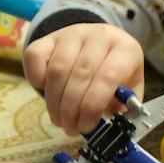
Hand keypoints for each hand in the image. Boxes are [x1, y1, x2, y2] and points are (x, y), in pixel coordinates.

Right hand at [23, 22, 144, 135]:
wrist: (100, 44)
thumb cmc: (115, 71)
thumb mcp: (129, 87)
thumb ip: (123, 105)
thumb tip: (111, 122)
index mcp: (126, 49)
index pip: (108, 76)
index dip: (93, 106)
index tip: (86, 126)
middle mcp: (100, 36)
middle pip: (80, 75)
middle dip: (72, 110)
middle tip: (71, 129)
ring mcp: (72, 33)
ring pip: (57, 70)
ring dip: (55, 102)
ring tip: (60, 120)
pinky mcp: (49, 37)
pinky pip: (34, 57)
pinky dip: (36, 80)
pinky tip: (49, 95)